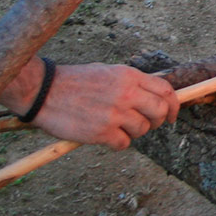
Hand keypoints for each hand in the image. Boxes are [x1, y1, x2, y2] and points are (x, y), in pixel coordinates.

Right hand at [31, 64, 179, 149]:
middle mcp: (126, 94)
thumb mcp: (108, 72)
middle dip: (157, 121)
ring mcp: (115, 113)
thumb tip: (154, 97)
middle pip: (160, 112)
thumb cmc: (74, 82)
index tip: (171, 115)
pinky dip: (117, 143)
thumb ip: (132, 83)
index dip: (173, 105)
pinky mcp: (102, 132)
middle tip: (145, 124)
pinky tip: (103, 135)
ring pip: (143, 129)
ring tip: (114, 126)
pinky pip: (123, 143)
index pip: (165, 91)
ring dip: (133, 132)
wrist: (42, 91)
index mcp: (129, 76)